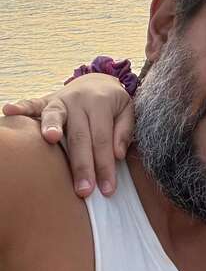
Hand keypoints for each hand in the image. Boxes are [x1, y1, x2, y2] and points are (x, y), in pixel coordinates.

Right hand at [2, 73, 133, 196]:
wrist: (98, 80)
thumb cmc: (114, 103)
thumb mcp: (129, 111)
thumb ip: (125, 131)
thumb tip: (117, 154)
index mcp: (101, 104)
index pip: (103, 140)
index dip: (105, 166)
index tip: (107, 189)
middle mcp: (79, 101)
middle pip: (80, 136)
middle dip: (82, 165)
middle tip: (83, 190)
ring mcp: (61, 99)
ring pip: (56, 117)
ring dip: (52, 128)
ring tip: (50, 140)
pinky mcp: (46, 100)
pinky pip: (32, 103)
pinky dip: (20, 107)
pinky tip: (9, 111)